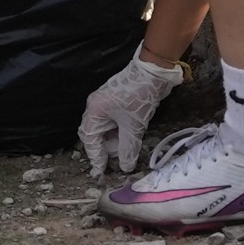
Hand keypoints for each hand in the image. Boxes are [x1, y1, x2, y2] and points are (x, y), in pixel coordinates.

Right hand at [79, 49, 185, 174]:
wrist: (153, 72)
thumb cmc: (139, 97)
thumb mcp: (133, 126)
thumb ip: (127, 149)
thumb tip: (125, 167)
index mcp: (94, 111)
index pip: (90, 140)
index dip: (96, 157)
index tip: (101, 172)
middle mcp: (95, 106)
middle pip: (94, 134)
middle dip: (105, 148)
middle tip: (118, 157)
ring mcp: (105, 103)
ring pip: (104, 128)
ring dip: (114, 140)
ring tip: (127, 146)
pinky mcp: (115, 101)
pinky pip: (112, 122)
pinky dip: (119, 132)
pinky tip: (129, 137)